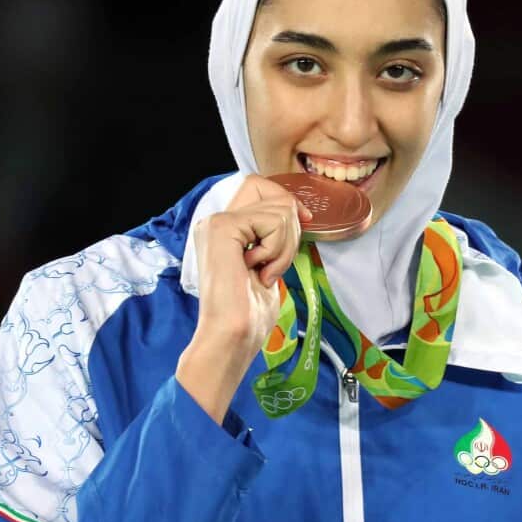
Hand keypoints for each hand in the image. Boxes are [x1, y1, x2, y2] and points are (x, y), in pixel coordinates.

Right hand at [175, 175, 312, 423]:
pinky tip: (258, 271)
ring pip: (279, 208)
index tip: (305, 220)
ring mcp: (216, 222)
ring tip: (265, 272)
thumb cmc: (249, 312)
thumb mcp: (268, 263)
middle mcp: (215, 221)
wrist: (232, 335)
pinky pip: (272, 221)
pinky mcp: (222, 227)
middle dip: (291, 230)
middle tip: (275, 264)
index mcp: (224, 229)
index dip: (286, 199)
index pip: (259, 186)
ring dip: (286, 246)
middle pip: (274, 194)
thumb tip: (299, 212)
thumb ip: (274, 235)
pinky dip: (278, 249)